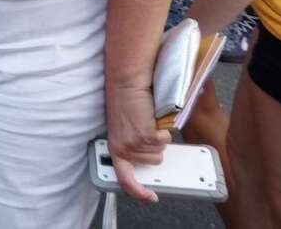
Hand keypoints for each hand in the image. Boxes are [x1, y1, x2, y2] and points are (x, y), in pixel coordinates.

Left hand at [106, 83, 170, 202]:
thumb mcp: (124, 130)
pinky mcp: (146, 135)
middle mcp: (123, 149)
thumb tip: (149, 158)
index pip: (124, 180)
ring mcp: (134, 143)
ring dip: (158, 137)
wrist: (126, 84)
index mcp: (115, 149)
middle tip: (144, 128)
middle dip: (154, 146)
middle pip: (153, 161)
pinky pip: (164, 139)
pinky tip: (150, 117)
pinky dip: (163, 130)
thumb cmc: (126, 103)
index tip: (150, 196)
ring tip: (146, 121)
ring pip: (160, 151)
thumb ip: (132, 146)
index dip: (138, 192)